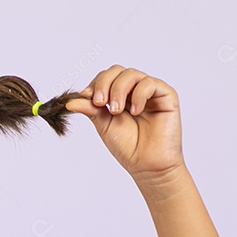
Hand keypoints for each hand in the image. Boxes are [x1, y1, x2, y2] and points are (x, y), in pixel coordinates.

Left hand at [65, 66, 183, 181]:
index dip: (95, 83)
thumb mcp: (103, 125)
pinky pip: (150, 83)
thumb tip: (69, 101)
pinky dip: (138, 95)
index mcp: (119, 96)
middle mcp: (135, 90)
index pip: (106, 77)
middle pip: (117, 71)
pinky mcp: (166, 96)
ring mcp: (150, 92)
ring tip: (116, 111)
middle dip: (104, 84)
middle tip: (99, 103)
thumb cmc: (128, 146)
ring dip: (119, 90)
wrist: (147, 165)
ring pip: (132, 74)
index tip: (86, 96)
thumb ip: (90, 110)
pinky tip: (135, 111)